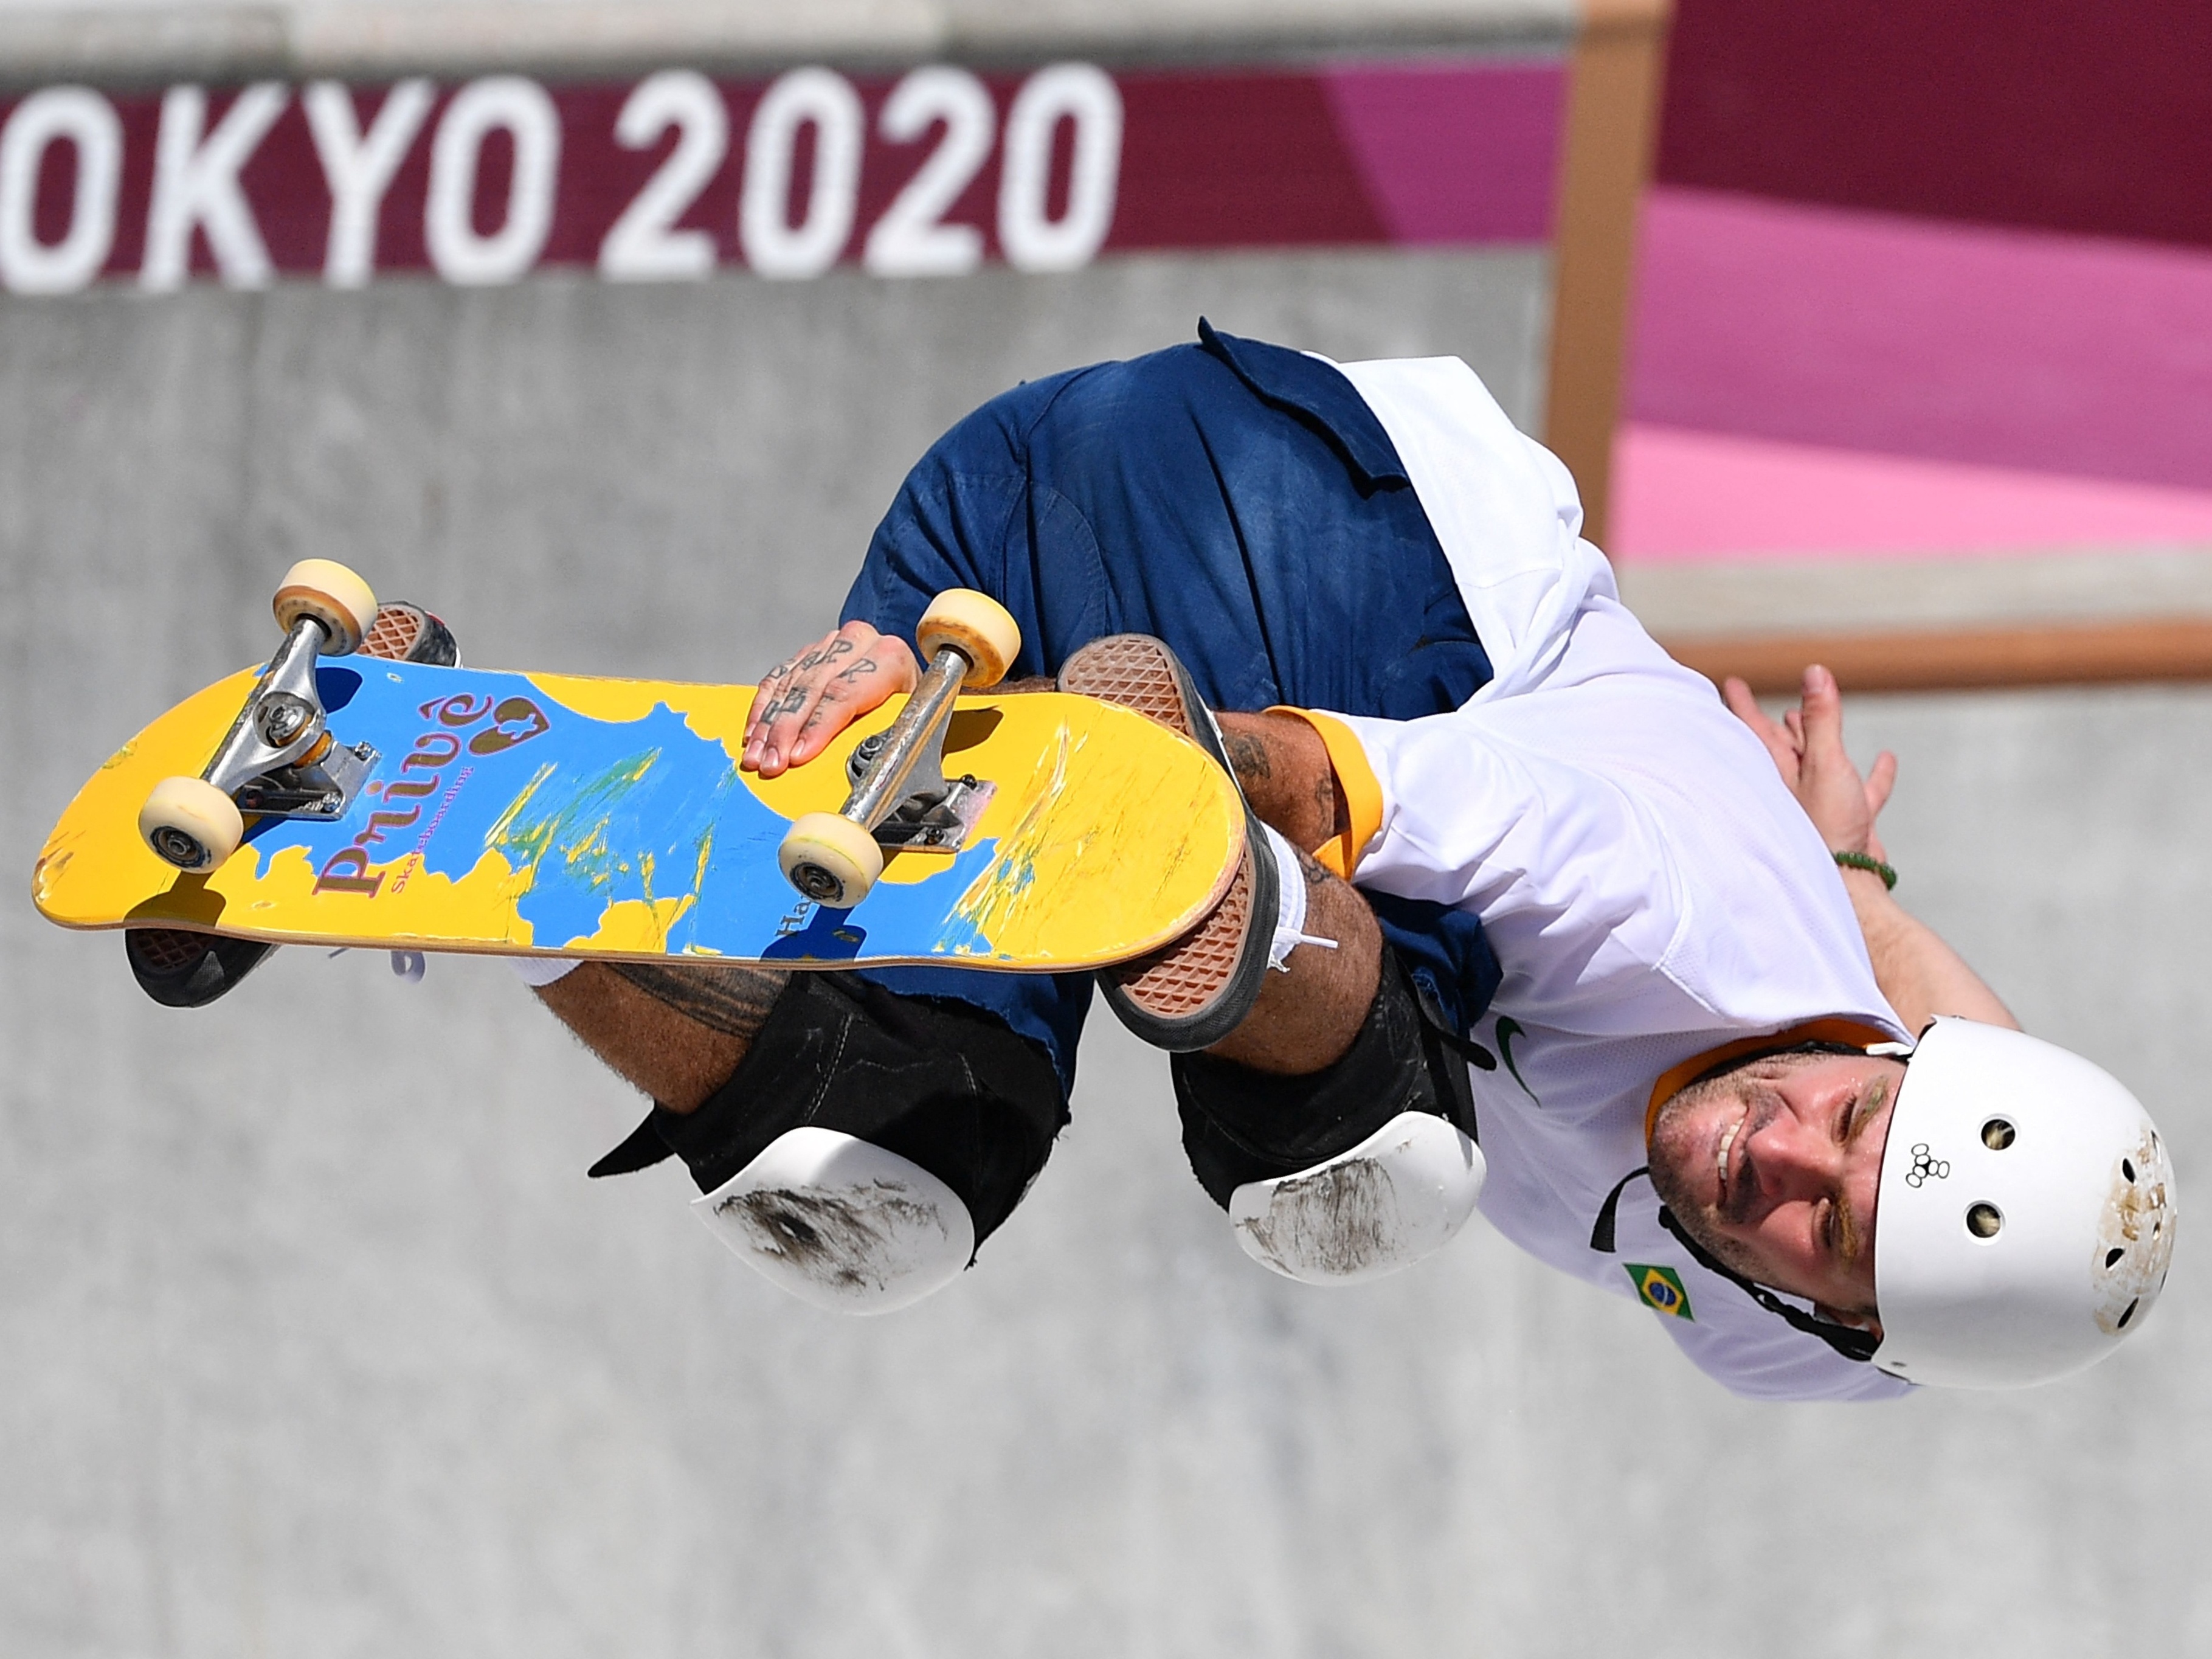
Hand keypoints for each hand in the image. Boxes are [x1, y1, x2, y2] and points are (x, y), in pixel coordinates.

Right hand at [741, 622, 918, 776]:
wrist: (909, 676)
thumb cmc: (911, 705)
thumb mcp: (914, 720)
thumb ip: (893, 736)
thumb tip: (868, 770)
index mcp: (889, 657)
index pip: (845, 692)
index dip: (818, 726)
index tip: (799, 755)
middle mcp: (857, 644)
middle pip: (811, 688)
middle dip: (786, 731)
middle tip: (772, 764)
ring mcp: (829, 645)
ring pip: (790, 685)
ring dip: (768, 726)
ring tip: (756, 758)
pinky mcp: (807, 653)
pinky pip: (776, 680)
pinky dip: (762, 710)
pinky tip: (753, 736)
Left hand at [1721, 664, 1895, 860]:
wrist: (1849, 881)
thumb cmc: (1826, 825)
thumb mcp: (1824, 762)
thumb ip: (1821, 719)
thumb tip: (1814, 671)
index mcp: (1777, 770)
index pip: (1754, 727)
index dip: (1743, 703)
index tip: (1729, 682)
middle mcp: (1793, 786)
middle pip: (1783, 744)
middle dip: (1777, 723)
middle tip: (1763, 704)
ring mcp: (1821, 803)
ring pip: (1818, 763)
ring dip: (1819, 741)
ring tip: (1810, 719)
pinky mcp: (1848, 819)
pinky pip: (1863, 790)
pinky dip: (1875, 775)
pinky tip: (1886, 758)